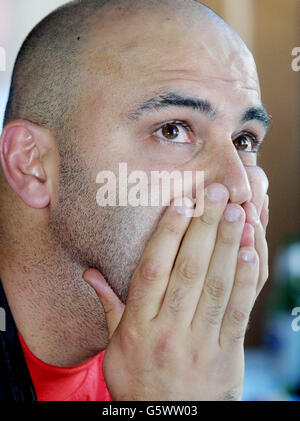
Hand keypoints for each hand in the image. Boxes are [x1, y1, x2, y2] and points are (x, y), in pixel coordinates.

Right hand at [83, 183, 267, 400]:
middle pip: (188, 271)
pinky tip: (251, 253)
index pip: (152, 271)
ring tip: (236, 213)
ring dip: (228, 246)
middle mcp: (169, 330)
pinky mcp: (226, 354)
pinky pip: (237, 313)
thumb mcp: (115, 347)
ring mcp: (200, 342)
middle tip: (217, 193)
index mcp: (139, 325)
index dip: (167, 234)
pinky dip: (246, 281)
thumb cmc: (138, 380)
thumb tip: (89, 274)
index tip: (181, 203)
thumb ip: (108, 306)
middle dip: (204, 228)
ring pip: (216, 287)